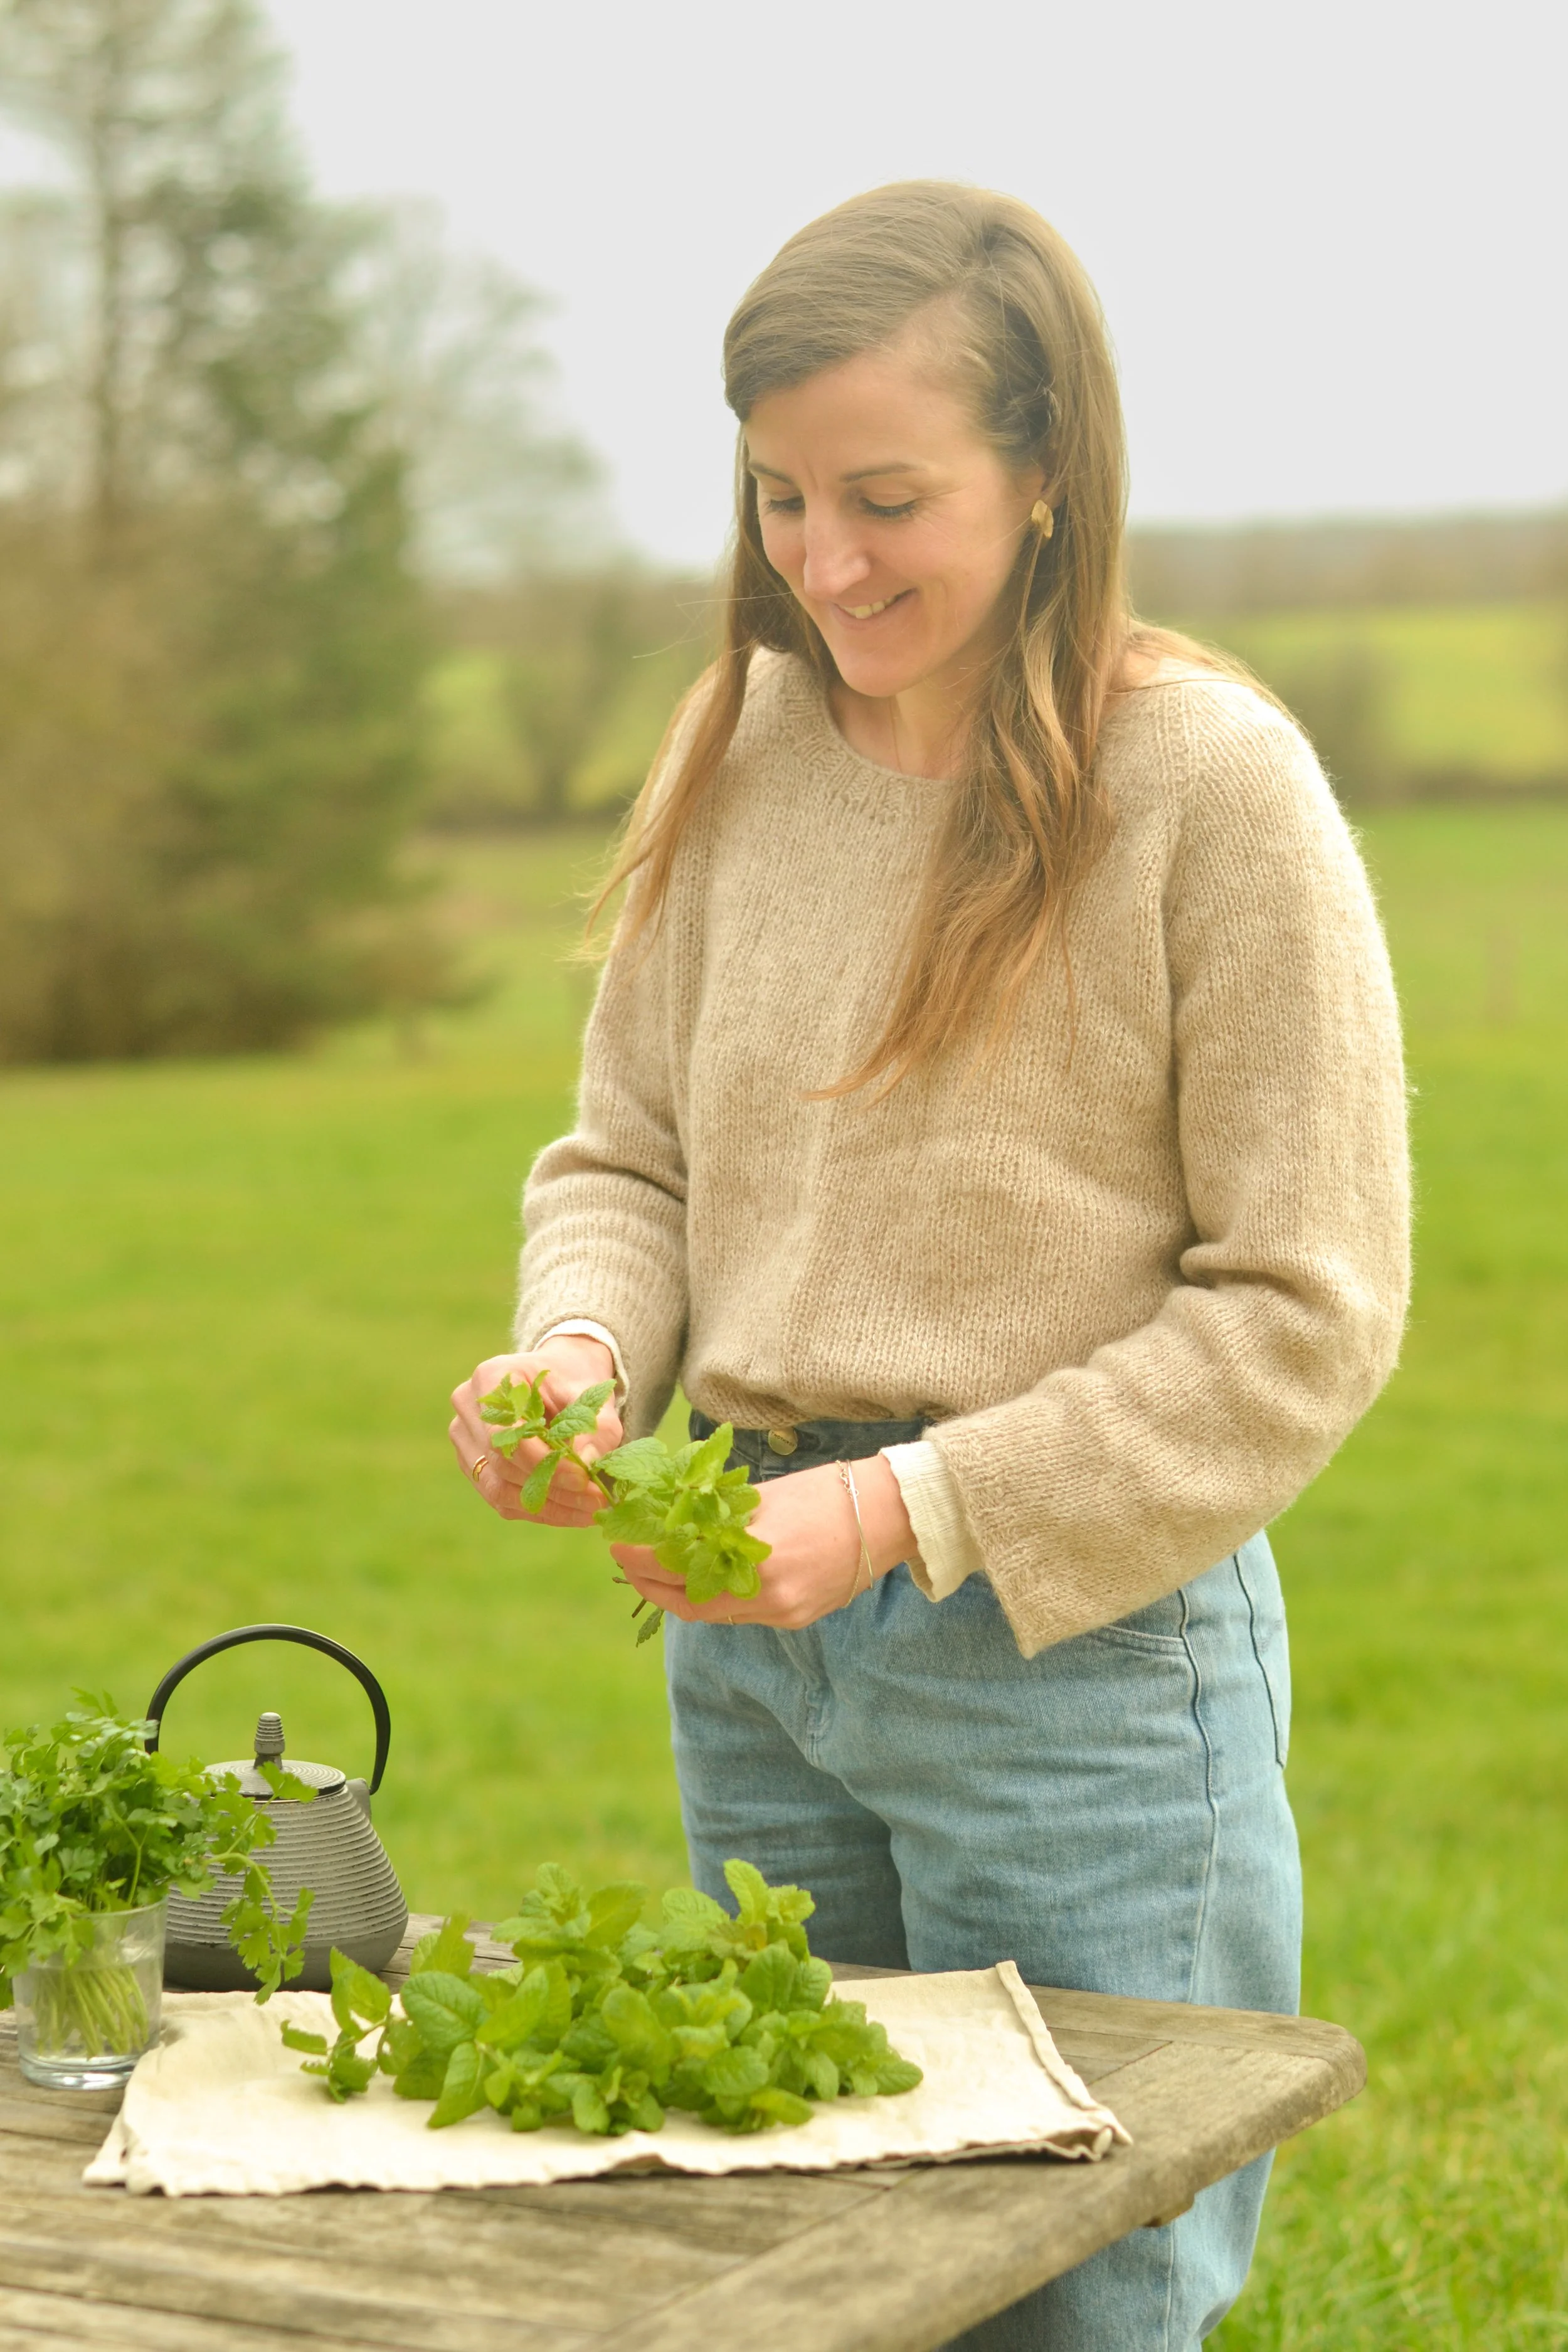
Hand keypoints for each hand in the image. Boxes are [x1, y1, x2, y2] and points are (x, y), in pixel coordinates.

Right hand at [449, 1337, 621, 1524]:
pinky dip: (539, 1510)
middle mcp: (467, 1408)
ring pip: (497, 1489)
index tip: (584, 1478)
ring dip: (547, 1506)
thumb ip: (595, 1426)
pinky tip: (573, 1512)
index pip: (506, 1433)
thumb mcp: (592, 1394)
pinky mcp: (474, 1465)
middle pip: (501, 1464)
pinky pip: (501, 1499)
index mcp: (490, 1378)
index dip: (544, 1461)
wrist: (562, 1376)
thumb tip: (588, 1464)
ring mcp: (465, 1440)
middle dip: (551, 1488)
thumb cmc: (575, 1379)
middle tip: (595, 1501)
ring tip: (589, 1511)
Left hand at [611, 1454, 916, 1630]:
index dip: (641, 1560)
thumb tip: (671, 1521)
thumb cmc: (826, 1491)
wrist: (890, 1514)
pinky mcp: (797, 1618)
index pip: (678, 1566)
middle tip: (626, 1561)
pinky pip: (742, 1614)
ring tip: (656, 1571)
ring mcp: (784, 1611)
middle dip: (650, 1583)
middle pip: (689, 1601)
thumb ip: (719, 1516)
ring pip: (714, 1612)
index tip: (617, 1543)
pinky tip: (703, 1579)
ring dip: (679, 1594)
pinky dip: (715, 1599)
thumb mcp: (765, 1496)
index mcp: (756, 1552)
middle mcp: (768, 1592)